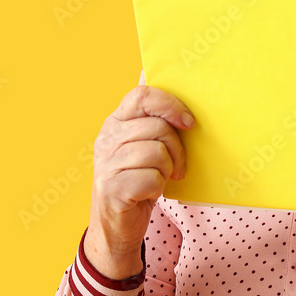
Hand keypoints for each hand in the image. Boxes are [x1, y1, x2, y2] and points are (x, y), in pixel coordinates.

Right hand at [84, 83, 193, 278]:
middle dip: (177, 147)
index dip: (171, 105)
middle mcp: (107, 138)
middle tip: (178, 164)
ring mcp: (106, 164)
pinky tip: (150, 192)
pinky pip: (153, 178)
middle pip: (158, 126)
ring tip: (162, 177)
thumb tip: (146, 69)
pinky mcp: (113, 189)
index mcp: (115, 121)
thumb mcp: (139, 143)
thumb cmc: (137, 178)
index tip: (188, 123)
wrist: (116, 226)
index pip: (142, 96)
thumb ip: (147, 113)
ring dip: (168, 168)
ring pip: (157, 152)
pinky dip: (159, 187)